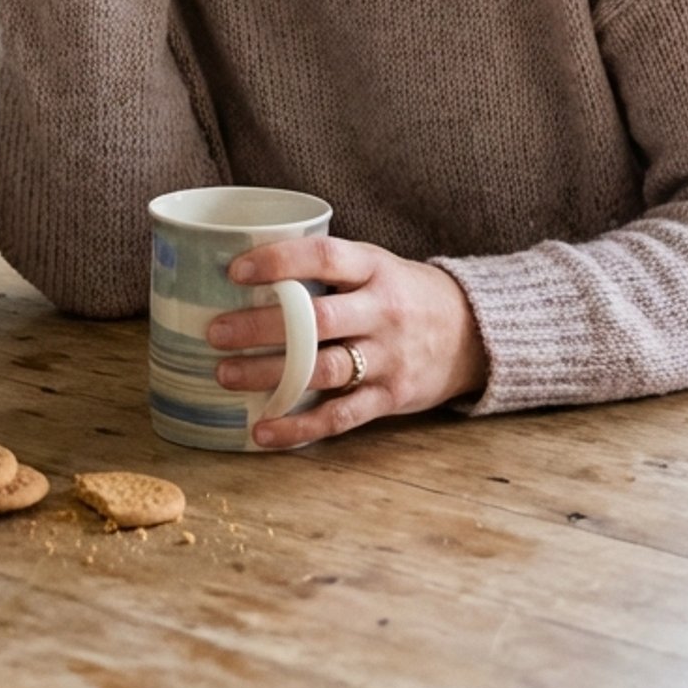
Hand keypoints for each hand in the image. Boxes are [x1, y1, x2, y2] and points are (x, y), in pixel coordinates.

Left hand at [204, 235, 487, 449]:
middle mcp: (382, 311)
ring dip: (269, 375)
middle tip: (214, 331)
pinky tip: (261, 430)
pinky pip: (341, 416)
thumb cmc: (402, 292)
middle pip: (316, 319)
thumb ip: (325, 268)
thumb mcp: (373, 264)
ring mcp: (389, 357)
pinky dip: (299, 427)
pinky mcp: (391, 398)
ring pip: (322, 369)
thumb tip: (243, 269)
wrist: (473, 333)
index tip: (234, 271)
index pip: (324, 257)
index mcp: (374, 268)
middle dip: (261, 327)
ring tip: (224, 374)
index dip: (278, 261)